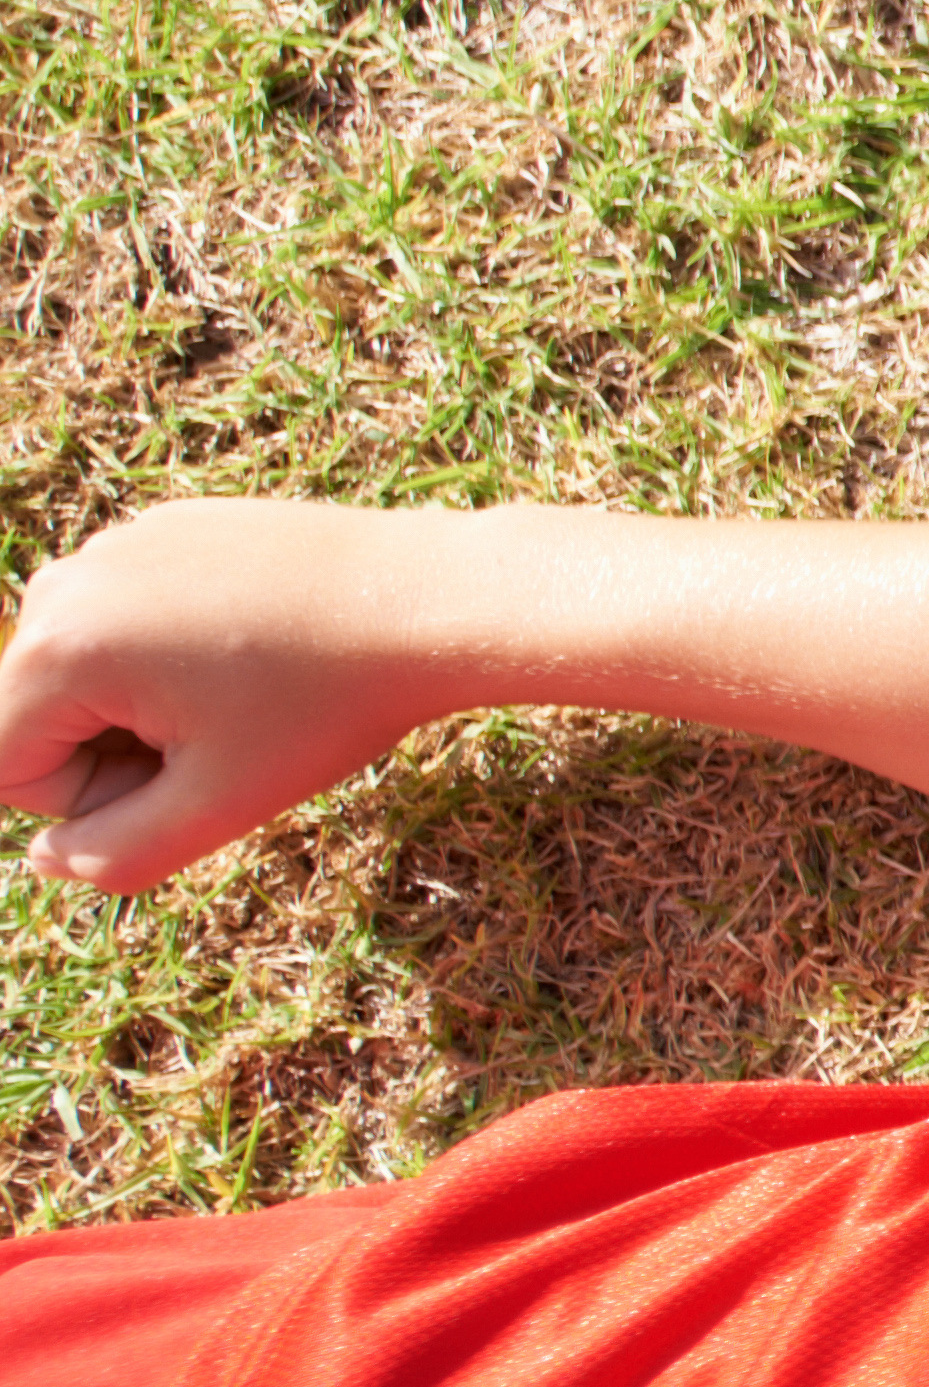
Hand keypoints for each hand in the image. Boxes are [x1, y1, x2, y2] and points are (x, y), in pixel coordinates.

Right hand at [0, 505, 470, 892]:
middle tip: (226, 734)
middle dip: (118, 750)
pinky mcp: (160, 529)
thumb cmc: (328, 705)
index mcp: (55, 651)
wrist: (428, 600)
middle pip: (40, 719)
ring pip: (85, 674)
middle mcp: (62, 584)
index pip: (7, 771)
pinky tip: (259, 643)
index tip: (184, 774)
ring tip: (245, 688)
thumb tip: (43, 857)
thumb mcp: (218, 807)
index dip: (95, 801)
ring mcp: (111, 546)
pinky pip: (129, 624)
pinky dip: (176, 651)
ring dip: (147, 705)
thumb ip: (112, 856)